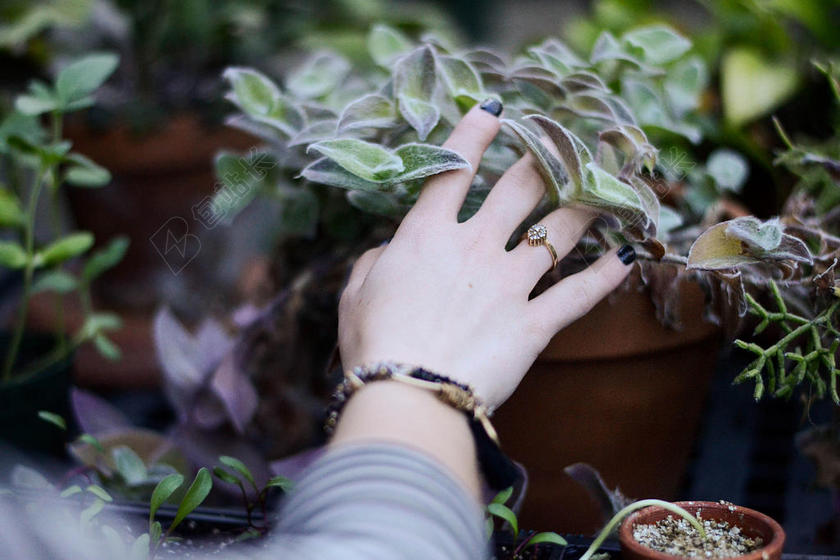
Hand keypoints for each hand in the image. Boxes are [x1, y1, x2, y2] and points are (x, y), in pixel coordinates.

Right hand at [338, 100, 634, 409]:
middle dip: (544, 160)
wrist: (409, 395)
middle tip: (564, 144)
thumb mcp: (355, 297)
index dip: (474, 135)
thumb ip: (374, 263)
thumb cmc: (374, 345)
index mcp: (426, 236)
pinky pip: (577, 294)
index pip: (452, 171)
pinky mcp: (533, 324)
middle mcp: (474, 248)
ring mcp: (508, 284)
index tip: (496, 110)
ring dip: (586, 206)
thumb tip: (388, 251)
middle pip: (519, 190)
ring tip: (608, 188)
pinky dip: (605, 275)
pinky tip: (627, 257)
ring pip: (557, 233)